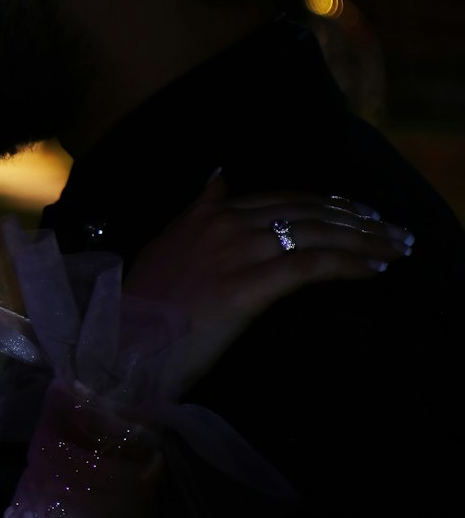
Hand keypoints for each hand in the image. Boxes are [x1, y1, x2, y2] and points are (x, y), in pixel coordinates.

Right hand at [123, 171, 413, 387]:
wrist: (121, 342)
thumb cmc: (144, 306)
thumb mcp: (167, 242)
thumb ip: (197, 209)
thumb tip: (219, 174)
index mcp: (207, 213)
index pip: (282, 198)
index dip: (327, 203)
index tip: (359, 212)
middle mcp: (224, 223)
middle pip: (306, 211)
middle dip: (356, 218)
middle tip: (392, 228)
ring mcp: (236, 252)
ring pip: (315, 234)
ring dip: (364, 239)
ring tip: (395, 246)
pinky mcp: (247, 286)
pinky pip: (310, 266)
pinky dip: (349, 264)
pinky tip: (374, 268)